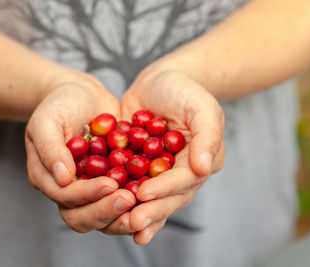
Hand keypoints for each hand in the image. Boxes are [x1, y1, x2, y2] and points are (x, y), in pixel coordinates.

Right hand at [25, 73, 135, 232]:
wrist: (82, 96)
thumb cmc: (59, 105)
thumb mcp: (47, 121)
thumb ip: (51, 149)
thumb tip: (63, 179)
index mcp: (48, 179)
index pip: (66, 198)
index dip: (87, 195)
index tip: (110, 185)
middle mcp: (69, 191)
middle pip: (83, 216)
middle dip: (106, 211)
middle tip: (129, 200)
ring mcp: (92, 189)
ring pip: (105, 216)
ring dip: (124, 216)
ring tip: (145, 205)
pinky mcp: (113, 182)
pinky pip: (124, 199)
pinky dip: (140, 204)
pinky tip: (157, 197)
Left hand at [100, 62, 224, 243]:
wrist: (159, 82)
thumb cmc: (185, 91)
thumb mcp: (202, 107)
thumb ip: (207, 136)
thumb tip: (203, 169)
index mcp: (199, 163)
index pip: (183, 181)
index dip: (164, 189)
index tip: (144, 194)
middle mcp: (180, 174)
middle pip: (167, 198)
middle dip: (150, 211)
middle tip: (132, 222)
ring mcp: (157, 174)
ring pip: (148, 199)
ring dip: (133, 212)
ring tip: (118, 225)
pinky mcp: (137, 169)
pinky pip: (128, 185)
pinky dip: (117, 197)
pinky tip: (103, 208)